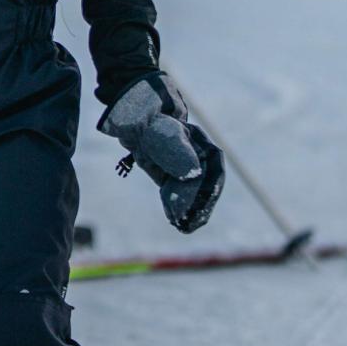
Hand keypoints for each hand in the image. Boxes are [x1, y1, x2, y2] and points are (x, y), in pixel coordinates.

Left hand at [99, 72, 224, 232]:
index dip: (208, 193)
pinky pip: (179, 195)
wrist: (133, 119)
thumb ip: (178, 152)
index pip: (213, 173)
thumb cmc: (150, 122)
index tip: (199, 208)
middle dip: (199, 207)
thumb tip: (193, 173)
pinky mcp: (172, 176)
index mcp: (203, 146)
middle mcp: (198, 159)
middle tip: (189, 223)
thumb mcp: (164, 135)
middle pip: (205, 187)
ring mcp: (185, 168)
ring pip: (193, 194)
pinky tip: (173, 219)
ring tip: (182, 226)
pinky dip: (177, 207)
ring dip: (189, 211)